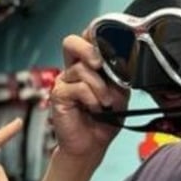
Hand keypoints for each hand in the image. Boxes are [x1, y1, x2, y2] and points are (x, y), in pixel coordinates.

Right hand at [48, 34, 124, 159]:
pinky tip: (95, 108)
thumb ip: (119, 75)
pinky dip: (92, 98)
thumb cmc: (104, 120)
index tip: (112, 43)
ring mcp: (64, 82)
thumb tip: (122, 63)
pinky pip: (78, 87)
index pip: (87, 39)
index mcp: (87, 66)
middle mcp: (73, 70)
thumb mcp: (120, 93)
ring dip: (100, 88)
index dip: (97, 35)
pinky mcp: (58, 95)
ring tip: (105, 103)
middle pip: (71, 42)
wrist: (92, 145)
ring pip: (82, 70)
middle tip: (99, 64)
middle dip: (88, 49)